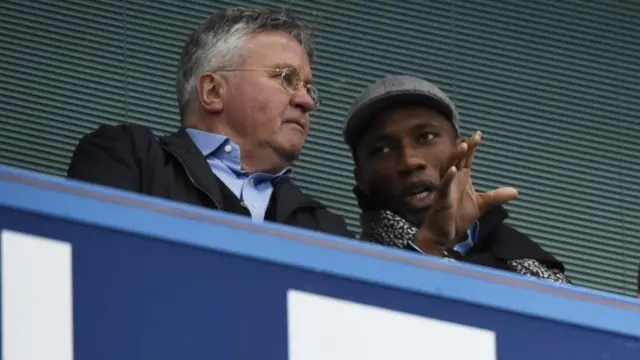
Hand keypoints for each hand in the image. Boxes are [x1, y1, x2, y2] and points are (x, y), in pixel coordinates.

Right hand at [414, 131, 518, 255]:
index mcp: (462, 178)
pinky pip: (443, 186)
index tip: (478, 134)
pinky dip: (448, 178)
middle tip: (474, 137)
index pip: (467, 158)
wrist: (444, 234)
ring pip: (449, 167)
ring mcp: (446, 188)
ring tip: (463, 146)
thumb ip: (496, 196)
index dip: (472, 146)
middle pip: (458, 158)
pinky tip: (453, 170)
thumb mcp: (481, 205)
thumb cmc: (457, 217)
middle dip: (466, 147)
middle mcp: (453, 179)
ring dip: (455, 157)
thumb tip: (516, 192)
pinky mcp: (441, 199)